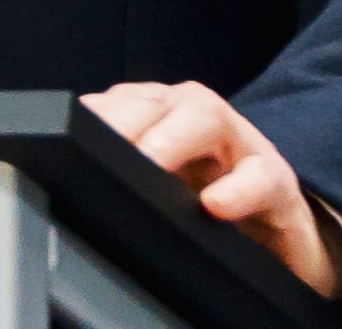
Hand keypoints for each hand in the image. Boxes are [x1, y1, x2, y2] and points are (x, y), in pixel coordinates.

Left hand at [82, 82, 341, 298]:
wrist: (280, 239)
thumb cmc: (206, 205)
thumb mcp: (155, 190)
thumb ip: (116, 175)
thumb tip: (61, 185)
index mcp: (157, 116)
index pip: (116, 103)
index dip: (92, 117)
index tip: (65, 138)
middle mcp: (194, 118)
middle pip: (156, 101)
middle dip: (122, 121)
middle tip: (95, 153)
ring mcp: (238, 144)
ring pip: (206, 117)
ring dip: (172, 139)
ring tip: (147, 165)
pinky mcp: (277, 181)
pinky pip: (261, 175)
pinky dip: (238, 189)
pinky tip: (215, 206)